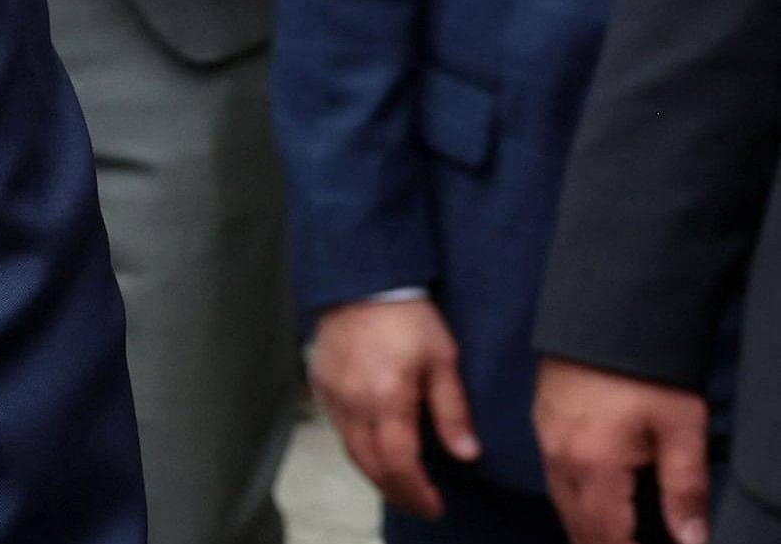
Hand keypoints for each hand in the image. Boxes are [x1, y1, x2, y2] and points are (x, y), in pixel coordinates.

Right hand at [311, 298, 478, 519]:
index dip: (417, 493)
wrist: (362, 281)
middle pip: (370, 466)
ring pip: (350, 451)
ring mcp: (332, 395)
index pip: (398, 463)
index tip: (435, 507)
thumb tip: (467, 455)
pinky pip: (338, 429)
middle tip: (420, 505)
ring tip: (401, 485)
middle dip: (397, 492)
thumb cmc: (408, 317)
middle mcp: (353, 403)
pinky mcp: (321, 384)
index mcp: (387, 398)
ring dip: (376, 474)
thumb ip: (453, 411)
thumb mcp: (443, 360)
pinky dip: (358, 449)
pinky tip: (376, 450)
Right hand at [538, 357, 710, 543]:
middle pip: (577, 526)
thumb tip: (691, 541)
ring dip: (586, 528)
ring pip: (561, 504)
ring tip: (613, 538)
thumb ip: (685, 489)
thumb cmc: (647, 371)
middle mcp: (560, 460)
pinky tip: (594, 501)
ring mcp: (546, 439)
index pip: (606, 537)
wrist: (604, 311)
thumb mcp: (682, 429)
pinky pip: (554, 479)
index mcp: (593, 467)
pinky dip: (575, 501)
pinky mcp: (542, 422)